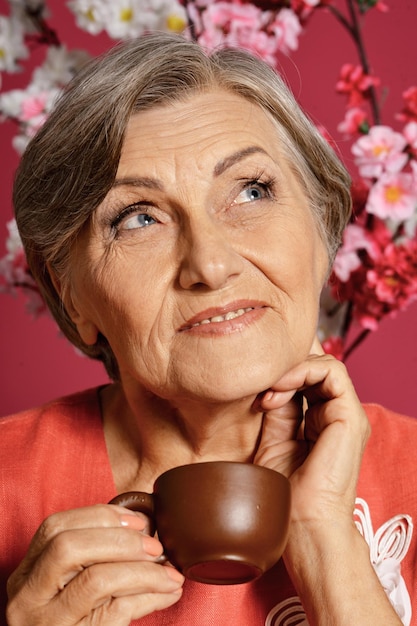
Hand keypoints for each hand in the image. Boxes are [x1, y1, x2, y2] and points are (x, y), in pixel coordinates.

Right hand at [6, 504, 183, 625]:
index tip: (137, 520)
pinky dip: (149, 598)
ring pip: (96, 580)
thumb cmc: (73, 619)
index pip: (54, 527)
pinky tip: (168, 593)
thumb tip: (144, 527)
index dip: (99, 515)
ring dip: (143, 571)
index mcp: (27, 574)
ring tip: (171, 573)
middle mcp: (29, 597)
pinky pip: (116, 613)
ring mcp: (49, 623)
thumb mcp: (66, 586)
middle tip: (156, 547)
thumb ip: (92, 555)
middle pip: (69, 548)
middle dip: (121, 540)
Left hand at [254, 338, 369, 523]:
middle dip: (284, 371)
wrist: (302, 525)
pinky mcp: (351, 417)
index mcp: (320, 422)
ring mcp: (346, 415)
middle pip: (314, 369)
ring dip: (291, 370)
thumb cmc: (284, 494)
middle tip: (260, 389)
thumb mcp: (274, 440)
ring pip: (324, 365)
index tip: (254, 395)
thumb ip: (279, 409)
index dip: (279, 378)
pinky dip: (302, 372)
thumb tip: (271, 381)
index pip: (304, 380)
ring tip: (269, 391)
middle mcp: (336, 415)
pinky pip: (332, 372)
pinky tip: (279, 390)